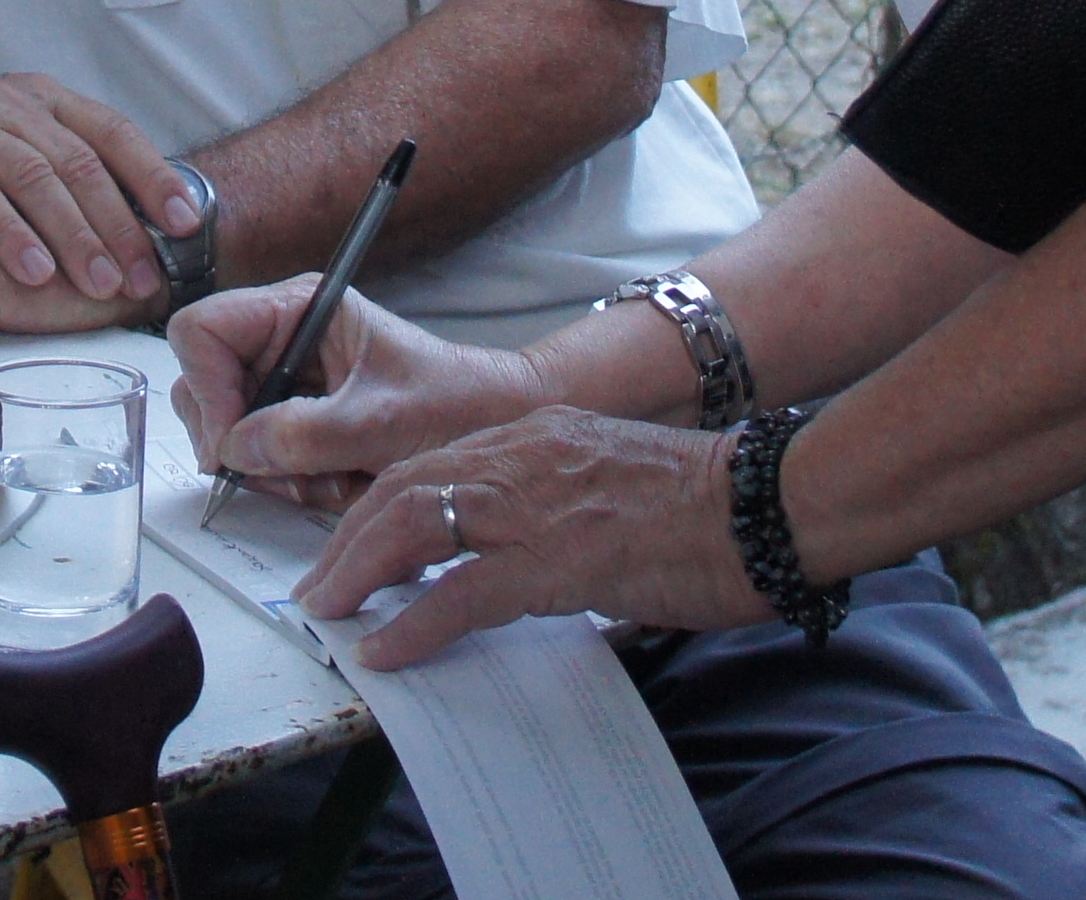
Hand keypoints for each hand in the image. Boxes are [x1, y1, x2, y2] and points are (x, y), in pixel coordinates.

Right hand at [0, 74, 196, 308]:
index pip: (112, 130)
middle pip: (79, 161)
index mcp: (43, 97)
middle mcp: (10, 102)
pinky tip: (33, 271)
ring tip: (99, 284)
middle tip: (141, 278)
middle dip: (117, 224)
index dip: (152, 175)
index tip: (185, 223)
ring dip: (73, 235)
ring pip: (34, 176)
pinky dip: (8, 233)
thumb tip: (138, 221)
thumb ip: (62, 167)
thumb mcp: (11, 140)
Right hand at [167, 278, 549, 509]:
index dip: (207, 388)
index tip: (234, 442)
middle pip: (201, 385)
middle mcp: (281, 339)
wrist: (496, 429)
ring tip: (329, 478)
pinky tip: (334, 482)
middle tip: (286, 473)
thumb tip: (235, 448)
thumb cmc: (456, 405)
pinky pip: (257, 458)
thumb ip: (305, 433)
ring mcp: (284, 382)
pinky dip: (287, 482)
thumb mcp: (382, 420)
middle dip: (238, 440)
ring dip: (269, 469)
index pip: (202, 331)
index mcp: (298, 308)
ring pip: (227, 431)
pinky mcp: (293, 421)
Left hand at [290, 407, 773, 669]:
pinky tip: (387, 650)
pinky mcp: (558, 556)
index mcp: (536, 434)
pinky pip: (462, 592)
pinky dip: (415, 623)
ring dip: (360, 572)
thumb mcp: (609, 479)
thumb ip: (556, 503)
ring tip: (332, 613)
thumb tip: (518, 556)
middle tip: (320, 588)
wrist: (765, 503)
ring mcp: (537, 502)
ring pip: (414, 525)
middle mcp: (524, 453)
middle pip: (403, 487)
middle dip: (348, 539)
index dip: (376, 505)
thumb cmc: (704, 503)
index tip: (348, 545)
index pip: (429, 462)